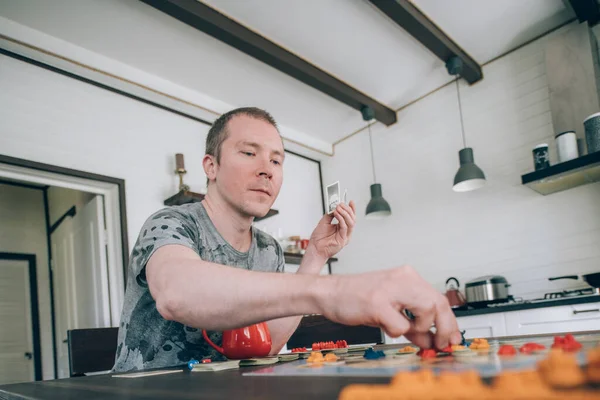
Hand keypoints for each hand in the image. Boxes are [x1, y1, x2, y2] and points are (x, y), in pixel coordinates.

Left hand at [307, 201, 355, 260]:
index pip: (350, 217)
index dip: (351, 209)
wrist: (315, 248)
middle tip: (341, 204)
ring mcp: (345, 236)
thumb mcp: (324, 222)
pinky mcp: (343, 239)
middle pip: (352, 219)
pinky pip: (345, 227)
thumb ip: (331, 215)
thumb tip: (335, 207)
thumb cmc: (319, 238)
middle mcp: (345, 232)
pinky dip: (341, 219)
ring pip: (351, 222)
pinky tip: (336, 214)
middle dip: (348, 209)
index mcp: (342, 228)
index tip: (350, 202)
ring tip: (338, 208)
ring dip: (345, 213)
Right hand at [319, 265, 461, 349]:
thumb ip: (412, 324)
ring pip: (426, 311)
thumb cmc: (357, 298)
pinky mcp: (378, 303)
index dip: (450, 322)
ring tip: (401, 327)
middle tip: (440, 344)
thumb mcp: (390, 309)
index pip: (439, 298)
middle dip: (444, 329)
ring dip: (418, 328)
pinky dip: (396, 332)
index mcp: (407, 276)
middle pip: (439, 304)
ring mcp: (390, 290)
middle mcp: (402, 278)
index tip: (452, 338)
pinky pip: (401, 326)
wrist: (329, 293)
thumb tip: (432, 340)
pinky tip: (383, 323)